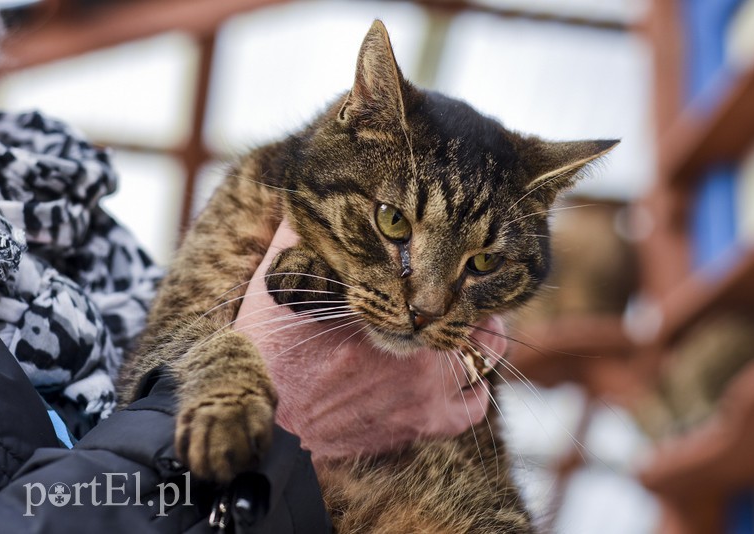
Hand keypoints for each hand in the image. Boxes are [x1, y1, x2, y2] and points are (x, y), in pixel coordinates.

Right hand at [234, 220, 506, 460]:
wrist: (269, 426)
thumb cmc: (271, 356)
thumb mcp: (276, 286)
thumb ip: (297, 239)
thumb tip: (307, 198)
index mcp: (387, 310)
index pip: (441, 274)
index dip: (449, 261)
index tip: (446, 256)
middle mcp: (418, 350)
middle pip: (473, 311)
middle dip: (468, 296)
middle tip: (459, 287)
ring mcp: (427, 392)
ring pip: (485, 356)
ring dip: (481, 336)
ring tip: (467, 324)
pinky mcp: (424, 425)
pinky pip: (473, 408)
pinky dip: (475, 388)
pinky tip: (462, 374)